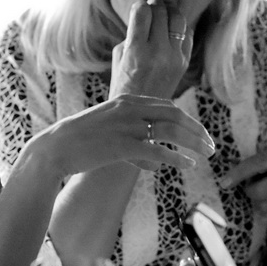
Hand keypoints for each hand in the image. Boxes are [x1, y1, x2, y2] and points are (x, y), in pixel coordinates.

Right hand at [21, 94, 214, 178]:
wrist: (55, 148)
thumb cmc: (80, 141)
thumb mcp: (108, 130)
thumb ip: (132, 140)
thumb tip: (153, 162)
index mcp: (127, 100)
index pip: (167, 106)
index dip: (188, 120)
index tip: (201, 133)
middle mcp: (130, 109)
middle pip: (174, 114)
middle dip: (196, 130)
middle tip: (211, 144)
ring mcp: (126, 127)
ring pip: (170, 130)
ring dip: (193, 142)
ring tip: (207, 154)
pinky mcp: (122, 146)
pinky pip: (157, 151)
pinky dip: (176, 158)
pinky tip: (188, 165)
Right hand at [109, 0, 192, 98]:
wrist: (142, 115)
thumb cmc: (124, 84)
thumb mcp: (119, 57)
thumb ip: (131, 33)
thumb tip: (143, 12)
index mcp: (136, 51)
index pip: (142, 11)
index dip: (139, 6)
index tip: (137, 9)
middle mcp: (158, 52)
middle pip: (161, 11)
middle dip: (154, 6)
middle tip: (150, 8)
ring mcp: (175, 57)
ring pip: (178, 18)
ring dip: (169, 12)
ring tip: (162, 15)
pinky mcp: (185, 62)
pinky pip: (187, 34)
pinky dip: (179, 28)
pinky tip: (171, 31)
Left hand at [219, 147, 266, 218]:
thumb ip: (257, 163)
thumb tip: (230, 174)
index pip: (255, 166)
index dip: (237, 175)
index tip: (224, 183)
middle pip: (259, 191)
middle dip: (250, 192)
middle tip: (252, 187)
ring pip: (265, 207)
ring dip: (257, 203)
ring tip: (263, 194)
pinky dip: (266, 210)